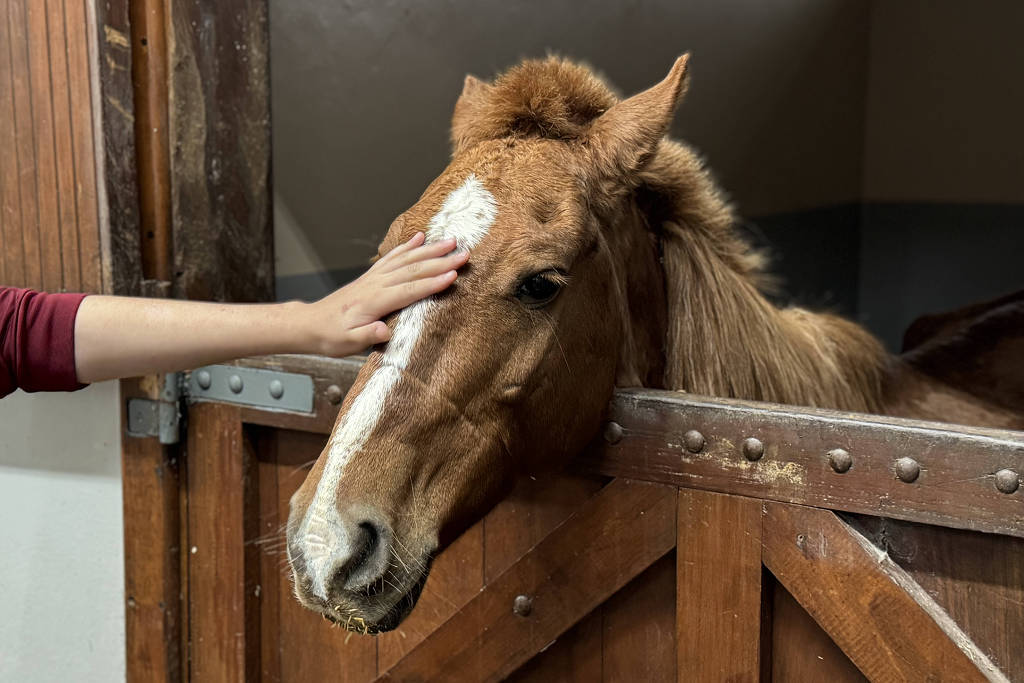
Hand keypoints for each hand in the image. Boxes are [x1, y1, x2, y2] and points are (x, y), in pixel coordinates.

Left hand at [303, 232, 467, 355]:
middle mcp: (376, 285)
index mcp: (374, 301)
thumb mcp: (348, 343)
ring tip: (450, 241)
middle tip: (464, 254)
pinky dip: (408, 246)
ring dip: (430, 250)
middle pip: (413, 270)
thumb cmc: (331, 336)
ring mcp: (374, 278)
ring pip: (406, 260)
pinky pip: (393, 257)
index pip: (409, 290)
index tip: (453, 276)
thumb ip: (367, 336)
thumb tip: (384, 331)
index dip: (432, 283)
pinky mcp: (372, 276)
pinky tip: (420, 238)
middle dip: (441, 262)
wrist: (311, 325)